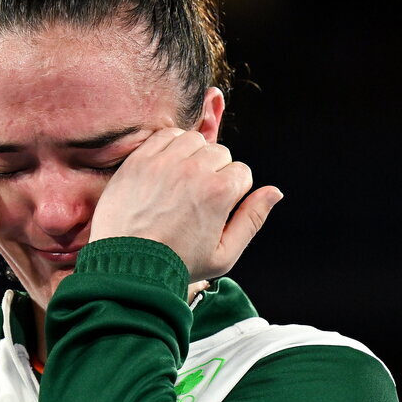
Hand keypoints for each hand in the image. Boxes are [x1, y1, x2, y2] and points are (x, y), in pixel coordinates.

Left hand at [89, 128, 282, 281]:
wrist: (127, 266)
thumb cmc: (176, 265)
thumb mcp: (224, 255)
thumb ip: (253, 220)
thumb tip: (274, 192)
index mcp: (219, 192)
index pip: (242, 172)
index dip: (233, 192)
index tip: (216, 208)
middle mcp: (194, 170)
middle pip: (220, 153)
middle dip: (215, 172)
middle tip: (197, 198)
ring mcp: (164, 162)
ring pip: (194, 140)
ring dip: (194, 155)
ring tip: (183, 181)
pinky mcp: (139, 159)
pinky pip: (165, 136)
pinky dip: (170, 146)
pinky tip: (167, 168)